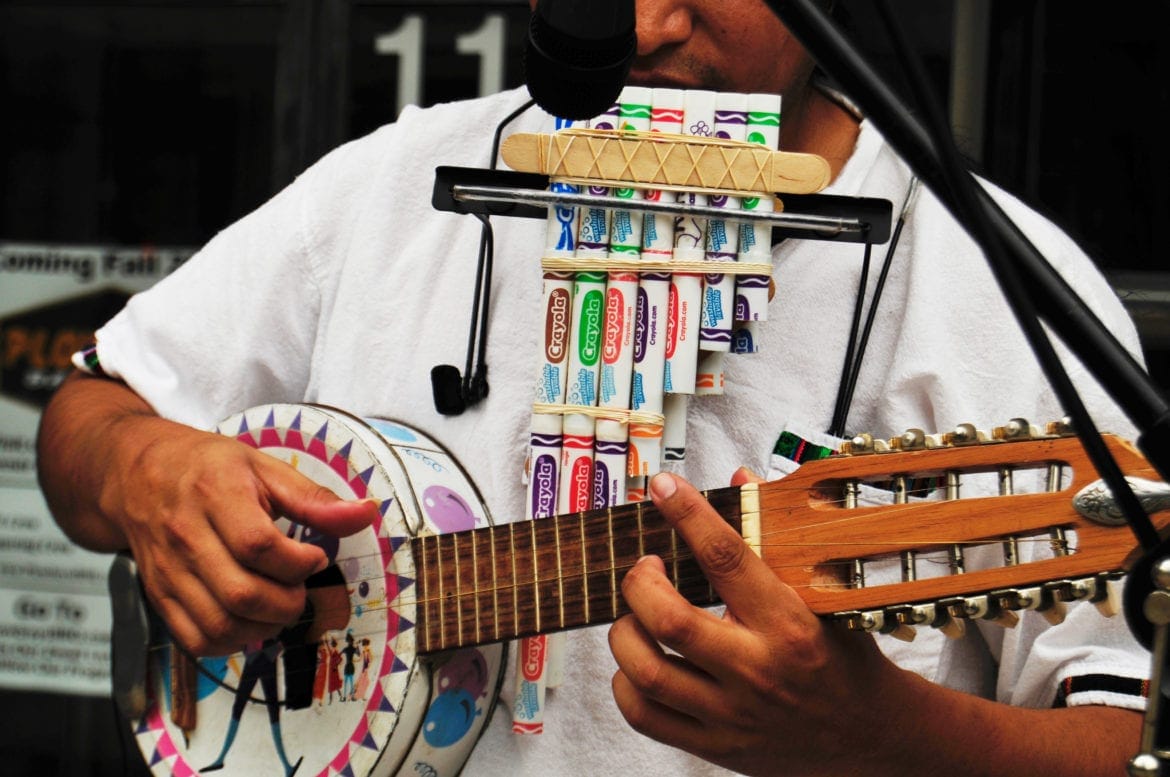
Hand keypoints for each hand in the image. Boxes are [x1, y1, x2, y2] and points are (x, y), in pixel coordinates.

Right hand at [101, 414, 375, 655]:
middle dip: (288, 602)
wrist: (137, 474)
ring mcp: (168, 572)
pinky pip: (197, 640)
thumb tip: (367, 513)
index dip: (299, 563)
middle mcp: (185, 537)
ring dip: (265, 627)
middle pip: (242, 594)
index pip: (260, 546)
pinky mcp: (158, 596)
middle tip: (301, 587)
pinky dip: (233, 641)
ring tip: (280, 604)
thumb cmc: (209, 467)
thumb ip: (315, 498)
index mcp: (215, 495)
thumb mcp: (264, 467)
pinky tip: (252, 620)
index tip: (315, 557)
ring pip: (220, 625)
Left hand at [608, 470, 909, 775]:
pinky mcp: (715, 747)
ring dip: (624, 632)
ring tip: (634, 614)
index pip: (727, 557)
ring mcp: (733, 714)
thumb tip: (740, 480)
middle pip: (671, 620)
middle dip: (639, 583)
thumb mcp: (828, 596)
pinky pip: (645, 715)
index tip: (663, 487)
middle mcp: (758, 670)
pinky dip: (625, 684)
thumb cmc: (845, 660)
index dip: (688, 514)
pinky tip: (638, 661)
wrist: (872, 738)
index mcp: (789, 624)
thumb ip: (777, 539)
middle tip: (644, 568)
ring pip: (647, 670)